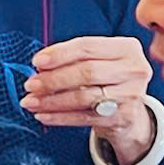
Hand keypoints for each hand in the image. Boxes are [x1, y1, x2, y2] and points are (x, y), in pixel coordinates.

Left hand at [23, 36, 156, 164]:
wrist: (130, 111)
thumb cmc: (107, 80)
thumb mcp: (99, 61)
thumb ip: (74, 58)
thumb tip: (40, 66)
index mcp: (127, 48)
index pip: (87, 47)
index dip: (59, 54)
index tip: (37, 62)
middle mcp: (133, 70)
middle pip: (86, 72)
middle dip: (53, 79)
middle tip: (30, 85)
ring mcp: (131, 95)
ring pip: (84, 97)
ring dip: (52, 101)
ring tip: (31, 102)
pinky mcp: (123, 117)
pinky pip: (84, 117)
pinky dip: (60, 117)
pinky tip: (43, 115)